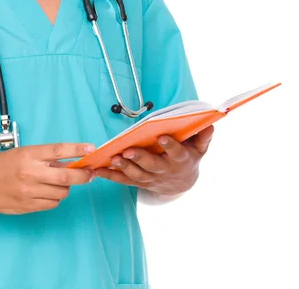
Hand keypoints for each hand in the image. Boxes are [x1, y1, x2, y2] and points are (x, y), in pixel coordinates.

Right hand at [0, 143, 94, 213]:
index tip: (91, 149)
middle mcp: (30, 172)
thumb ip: (43, 158)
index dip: (77, 149)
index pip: (59, 150)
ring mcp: (28, 191)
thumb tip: (68, 161)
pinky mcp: (27, 206)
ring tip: (59, 183)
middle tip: (90, 173)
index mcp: (28, 155)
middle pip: (66, 176)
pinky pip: (51, 204)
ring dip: (66, 188)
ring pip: (62, 192)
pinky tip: (48, 192)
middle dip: (83, 175)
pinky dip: (55, 198)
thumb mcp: (21, 153)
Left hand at [94, 125, 214, 195]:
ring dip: (123, 167)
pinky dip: (110, 175)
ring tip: (112, 158)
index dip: (170, 146)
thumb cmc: (189, 157)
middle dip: (139, 159)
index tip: (161, 137)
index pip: (177, 153)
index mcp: (181, 160)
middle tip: (127, 151)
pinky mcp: (139, 182)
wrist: (182, 184)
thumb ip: (202, 137)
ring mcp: (151, 179)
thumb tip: (210, 124)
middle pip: (152, 166)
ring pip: (136, 175)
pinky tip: (97, 170)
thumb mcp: (199, 148)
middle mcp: (165, 172)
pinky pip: (123, 180)